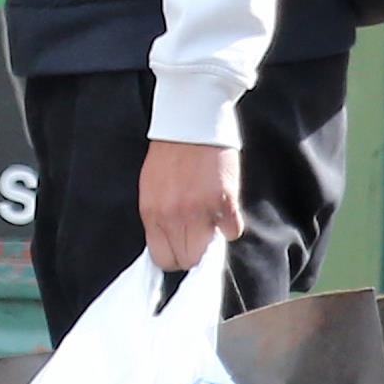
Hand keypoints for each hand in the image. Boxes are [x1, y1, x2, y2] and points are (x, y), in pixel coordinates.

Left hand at [139, 140, 242, 271]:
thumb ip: (158, 218)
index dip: (173, 257)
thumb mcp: (151, 189)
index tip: (179, 249)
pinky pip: (232, 232)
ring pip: (208, 252)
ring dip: (211, 242)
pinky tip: (225, 211)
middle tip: (198, 238)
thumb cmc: (170, 154)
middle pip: (186, 260)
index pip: (162, 259)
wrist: (191, 123)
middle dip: (193, 254)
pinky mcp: (225, 201)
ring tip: (211, 223)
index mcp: (152, 213)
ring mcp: (200, 210)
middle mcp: (173, 216)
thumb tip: (168, 242)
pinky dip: (230, 225)